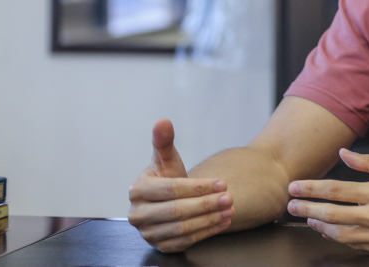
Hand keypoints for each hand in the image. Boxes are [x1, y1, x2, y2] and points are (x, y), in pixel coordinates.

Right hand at [127, 118, 233, 251]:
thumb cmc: (166, 177)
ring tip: (230, 209)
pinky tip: (222, 222)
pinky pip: (185, 242)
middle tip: (229, 198)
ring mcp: (148, 233)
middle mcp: (138, 215)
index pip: (172, 189)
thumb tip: (163, 121)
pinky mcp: (160, 246)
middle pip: (177, 210)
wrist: (165, 201)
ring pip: (182, 228)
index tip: (222, 182)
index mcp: (138, 190)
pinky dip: (206, 232)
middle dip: (206, 204)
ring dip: (209, 219)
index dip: (198, 187)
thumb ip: (164, 141)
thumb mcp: (166, 159)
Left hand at [287, 149, 368, 255]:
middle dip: (307, 209)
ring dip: (319, 225)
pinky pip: (353, 244)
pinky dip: (337, 237)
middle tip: (290, 205)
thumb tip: (344, 154)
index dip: (312, 189)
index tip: (295, 186)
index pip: (337, 190)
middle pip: (332, 214)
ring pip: (339, 234)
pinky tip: (328, 230)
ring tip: (306, 218)